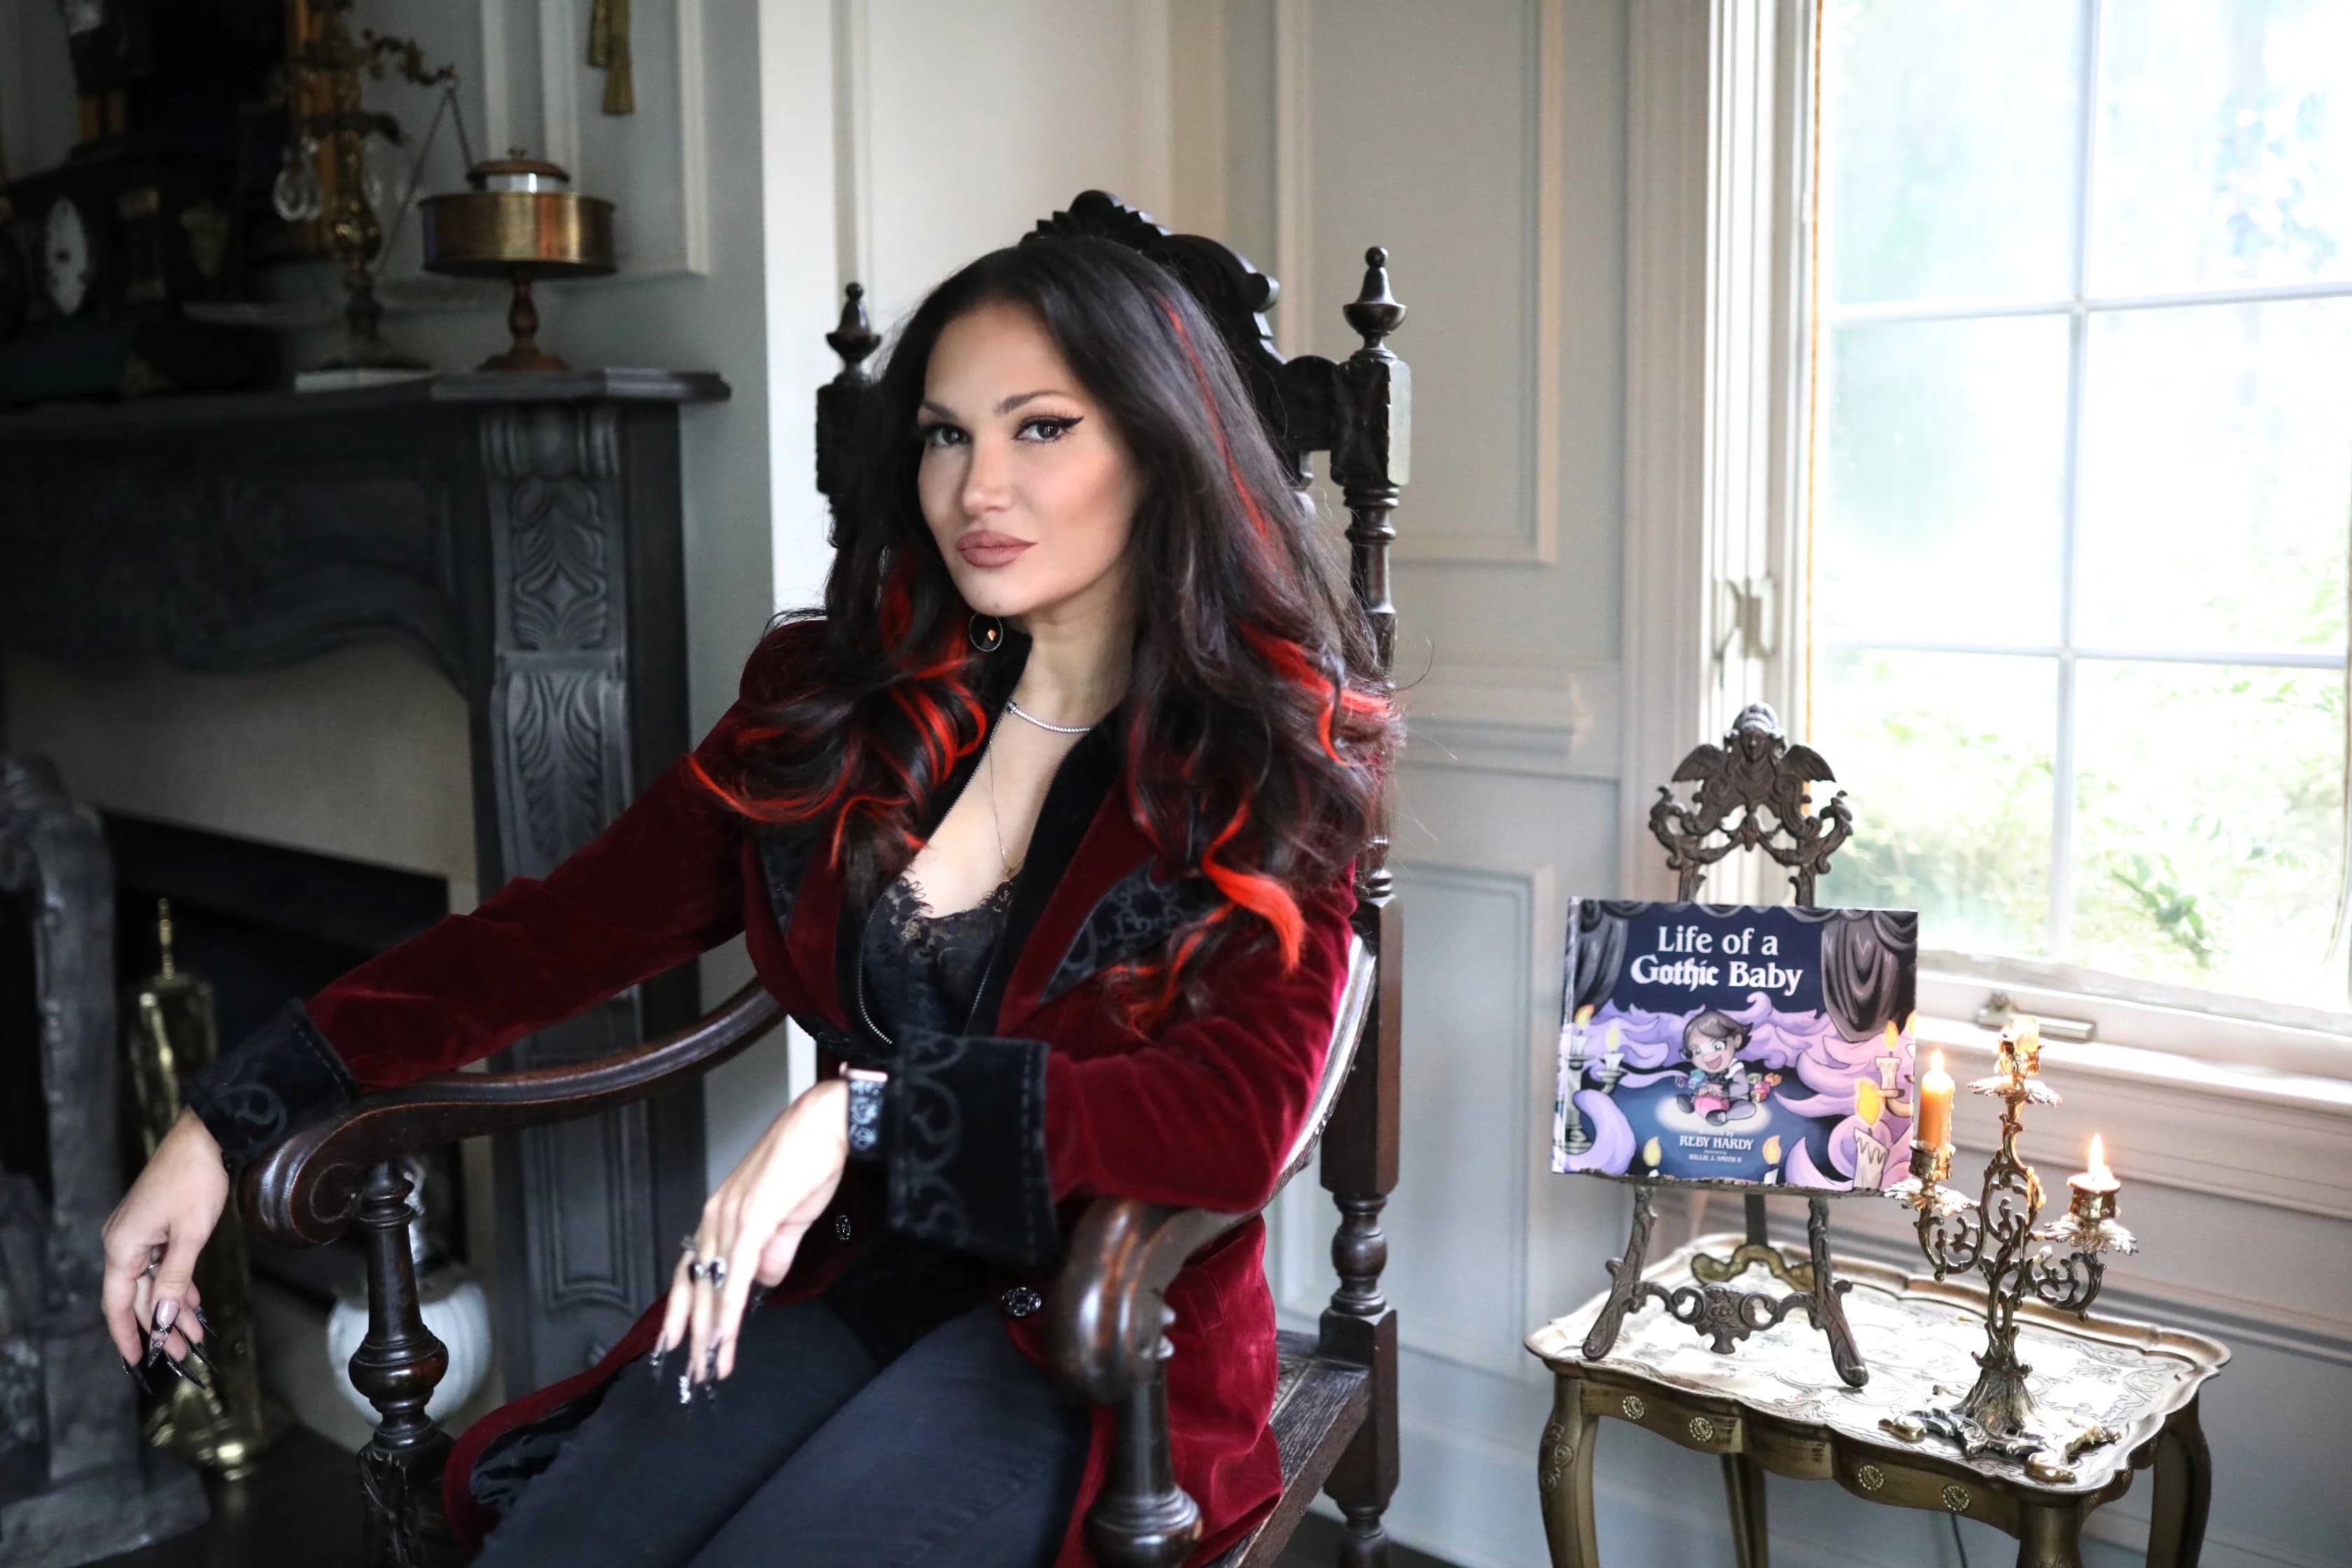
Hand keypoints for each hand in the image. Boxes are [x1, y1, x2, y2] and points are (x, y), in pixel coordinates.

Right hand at [100, 1108, 226, 1368]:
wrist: (204, 1136)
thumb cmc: (195, 1181)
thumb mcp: (190, 1235)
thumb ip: (177, 1279)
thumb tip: (165, 1319)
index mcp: (122, 1248)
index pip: (118, 1304)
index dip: (128, 1335)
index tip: (139, 1361)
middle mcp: (122, 1242)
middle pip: (139, 1296)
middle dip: (163, 1324)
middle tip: (186, 1350)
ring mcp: (138, 1232)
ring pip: (154, 1281)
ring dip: (175, 1306)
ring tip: (197, 1333)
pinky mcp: (154, 1224)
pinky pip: (161, 1263)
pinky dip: (178, 1282)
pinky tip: (194, 1300)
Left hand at [659, 1077, 849, 1392]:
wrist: (827, 1122)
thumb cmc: (810, 1159)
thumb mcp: (790, 1216)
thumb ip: (775, 1251)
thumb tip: (764, 1283)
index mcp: (721, 1213)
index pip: (693, 1269)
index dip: (684, 1308)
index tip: (678, 1343)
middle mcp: (717, 1216)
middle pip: (695, 1284)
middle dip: (691, 1334)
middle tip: (691, 1374)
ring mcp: (732, 1218)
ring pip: (712, 1287)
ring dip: (709, 1332)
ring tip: (707, 1367)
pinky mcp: (753, 1221)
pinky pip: (736, 1276)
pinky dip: (728, 1310)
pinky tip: (725, 1336)